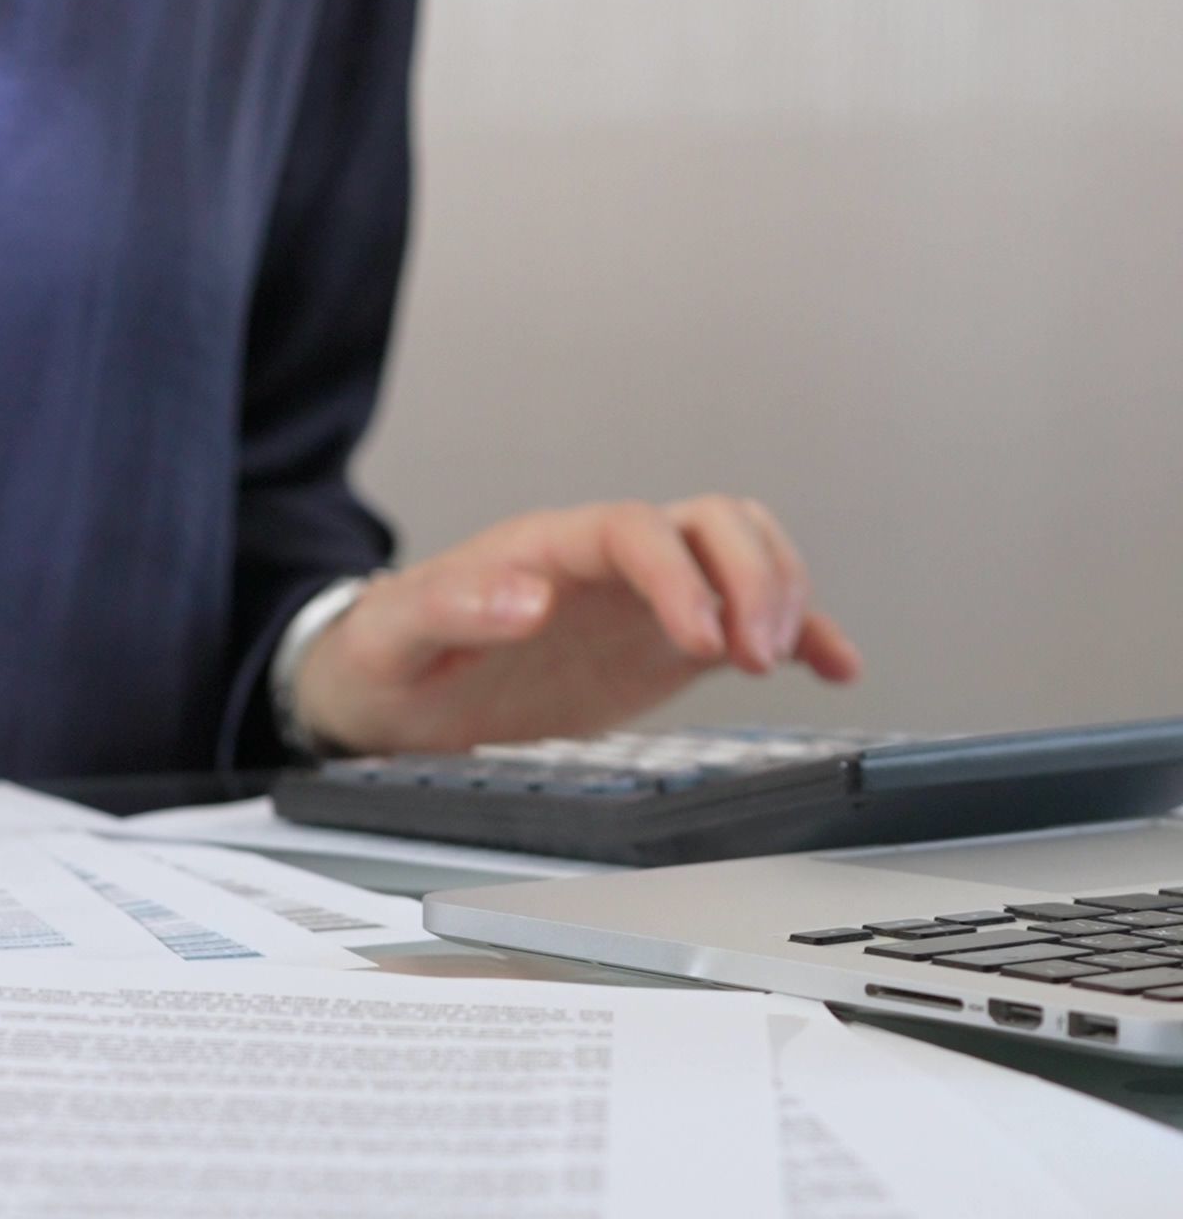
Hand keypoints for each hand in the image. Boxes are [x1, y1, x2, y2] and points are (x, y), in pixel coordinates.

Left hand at [293, 498, 860, 756]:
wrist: (389, 695)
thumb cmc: (385, 658)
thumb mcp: (393, 636)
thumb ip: (451, 607)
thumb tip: (526, 597)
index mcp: (546, 547)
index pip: (637, 531)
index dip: (679, 577)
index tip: (701, 640)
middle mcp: (607, 561)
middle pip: (713, 523)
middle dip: (753, 577)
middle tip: (754, 653)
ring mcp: (643, 598)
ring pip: (743, 552)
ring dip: (782, 593)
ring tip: (780, 658)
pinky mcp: (664, 641)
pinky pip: (747, 620)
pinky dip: (801, 636)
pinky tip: (834, 666)